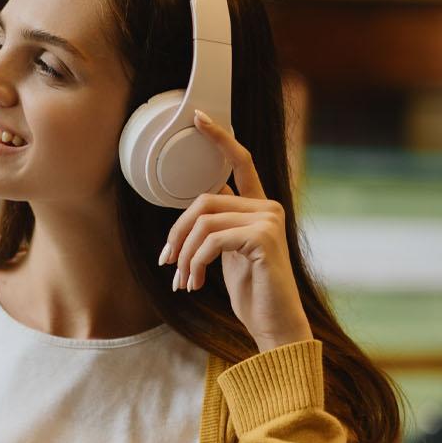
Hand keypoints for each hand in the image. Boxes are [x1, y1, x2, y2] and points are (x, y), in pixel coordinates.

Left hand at [159, 110, 312, 351]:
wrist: (275, 324)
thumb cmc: (252, 293)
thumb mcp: (229, 254)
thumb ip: (218, 228)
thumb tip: (192, 216)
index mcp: (260, 207)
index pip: (241, 163)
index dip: (220, 138)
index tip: (199, 118)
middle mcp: (269, 207)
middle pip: (205, 200)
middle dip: (177, 232)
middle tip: (167, 261)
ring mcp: (269, 221)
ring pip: (204, 222)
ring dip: (185, 254)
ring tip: (182, 280)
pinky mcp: (264, 238)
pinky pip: (212, 240)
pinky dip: (195, 262)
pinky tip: (195, 283)